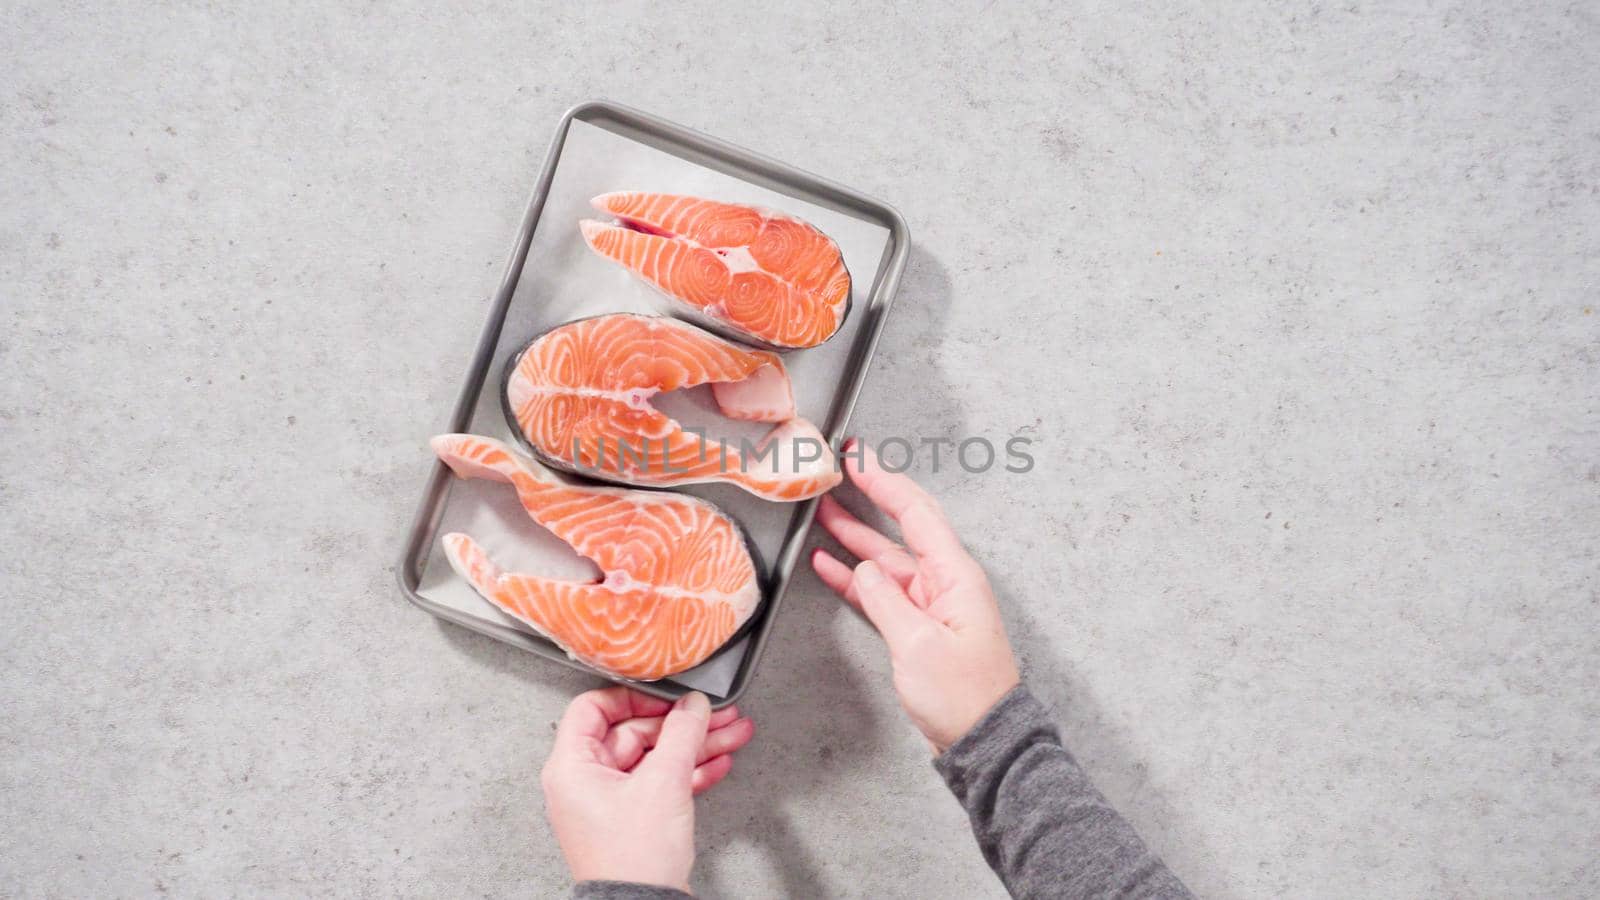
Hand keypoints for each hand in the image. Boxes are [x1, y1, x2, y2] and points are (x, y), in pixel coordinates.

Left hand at [541, 688, 754, 891]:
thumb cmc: (633, 859)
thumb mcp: (664, 782)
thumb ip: (682, 734)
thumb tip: (692, 706)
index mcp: (573, 767)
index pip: (593, 708)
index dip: (632, 697)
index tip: (665, 695)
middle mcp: (585, 782)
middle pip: (634, 733)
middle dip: (681, 724)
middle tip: (714, 714)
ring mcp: (609, 802)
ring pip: (654, 758)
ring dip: (694, 746)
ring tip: (730, 733)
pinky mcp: (632, 820)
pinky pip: (659, 783)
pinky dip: (688, 772)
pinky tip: (717, 763)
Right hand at [811, 439, 1020, 753]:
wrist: (982, 740)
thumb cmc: (962, 697)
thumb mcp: (917, 645)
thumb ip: (885, 600)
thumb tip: (862, 568)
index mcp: (955, 576)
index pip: (916, 513)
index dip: (885, 481)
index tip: (857, 458)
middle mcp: (946, 582)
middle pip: (902, 528)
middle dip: (869, 499)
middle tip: (838, 474)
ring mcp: (932, 603)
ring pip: (887, 558)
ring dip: (855, 536)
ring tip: (822, 514)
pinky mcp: (920, 626)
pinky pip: (883, 591)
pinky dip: (856, 578)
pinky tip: (831, 565)